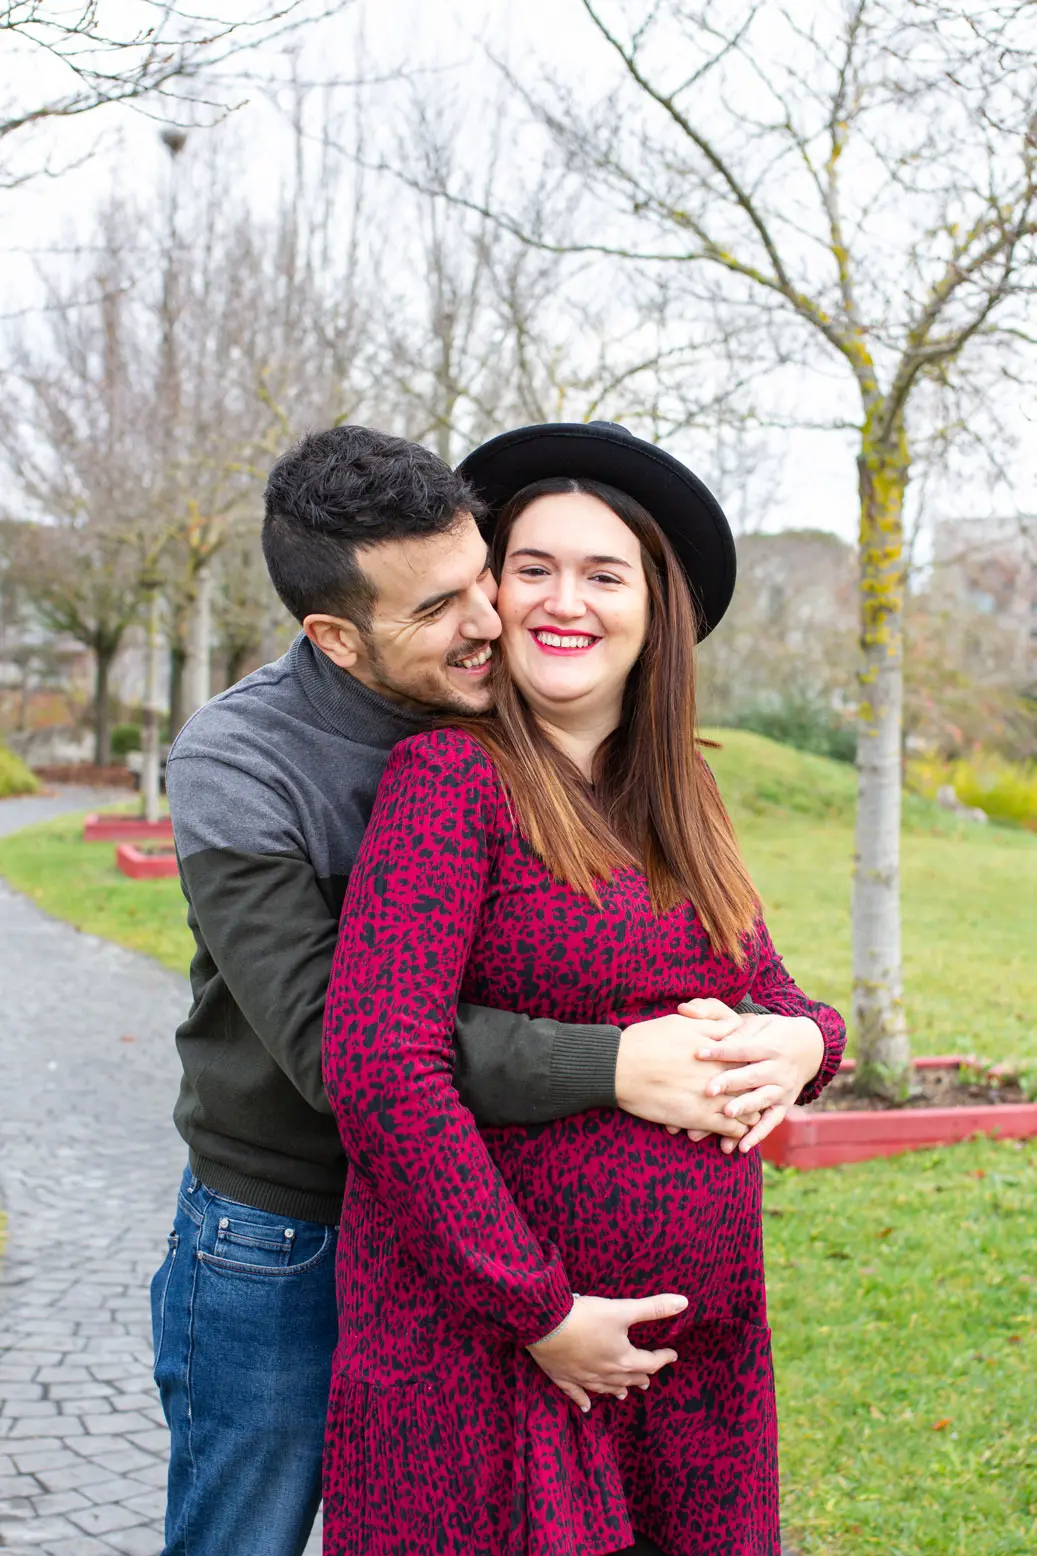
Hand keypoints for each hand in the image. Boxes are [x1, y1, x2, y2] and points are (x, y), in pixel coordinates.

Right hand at [527, 1292, 685, 1412]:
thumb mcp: (623, 1309)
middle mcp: (606, 1373)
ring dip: (616, 1390)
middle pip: (628, 1378)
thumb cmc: (586, 1317)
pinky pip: (576, 1394)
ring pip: (605, 1388)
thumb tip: (683, 1303)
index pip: (650, 1362)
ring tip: (623, 1394)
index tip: (672, 1354)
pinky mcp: (563, 1377)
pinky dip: (583, 1401)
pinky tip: (587, 1407)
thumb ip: (653, 1308)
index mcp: (623, 1359)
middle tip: (648, 1379)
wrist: (546, 1325)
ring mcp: (584, 1378)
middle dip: (640, 1377)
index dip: (663, 1357)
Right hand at [615, 1011, 759, 1142]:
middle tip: (758, 1094)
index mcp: (718, 1048)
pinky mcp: (700, 1118)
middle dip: (756, 1088)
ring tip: (749, 1115)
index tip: (752, 1067)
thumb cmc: (646, 1040)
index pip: (750, 1056)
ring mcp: (713, 1096)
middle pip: (752, 1083)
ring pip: (747, 1108)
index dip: (753, 1063)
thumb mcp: (681, 1022)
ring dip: (750, 1112)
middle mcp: (720, 1072)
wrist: (620, 1067)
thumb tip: (731, 1025)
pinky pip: (731, 1128)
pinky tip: (734, 1132)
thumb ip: (711, 1024)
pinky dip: (736, 1131)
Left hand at [680, 1003, 823, 1152]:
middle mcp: (777, 1068)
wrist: (808, 1046)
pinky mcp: (785, 1105)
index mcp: (767, 1045)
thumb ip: (718, 1018)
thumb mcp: (750, 1021)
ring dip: (745, 1108)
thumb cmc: (767, 1032)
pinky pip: (772, 1122)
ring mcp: (783, 1088)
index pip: (741, 1047)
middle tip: (708, 1090)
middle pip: (752, 1075)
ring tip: (726, 1115)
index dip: (720, 1050)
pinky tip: (741, 1147)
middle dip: (730, 1083)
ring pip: (763, 1099)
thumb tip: (684, 1009)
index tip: (697, 1053)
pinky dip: (758, 1135)